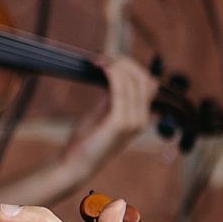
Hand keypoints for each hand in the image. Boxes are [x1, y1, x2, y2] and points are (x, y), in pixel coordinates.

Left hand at [61, 57, 157, 175]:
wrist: (75, 164)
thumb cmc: (86, 141)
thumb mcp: (103, 113)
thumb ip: (112, 97)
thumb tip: (114, 75)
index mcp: (139, 116)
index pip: (147, 83)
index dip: (131, 67)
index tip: (109, 59)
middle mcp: (141, 119)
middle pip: (144, 79)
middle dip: (125, 63)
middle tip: (103, 57)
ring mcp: (134, 122)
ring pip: (134, 82)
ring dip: (117, 66)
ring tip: (99, 60)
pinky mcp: (120, 124)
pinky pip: (121, 91)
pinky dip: (113, 75)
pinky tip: (102, 68)